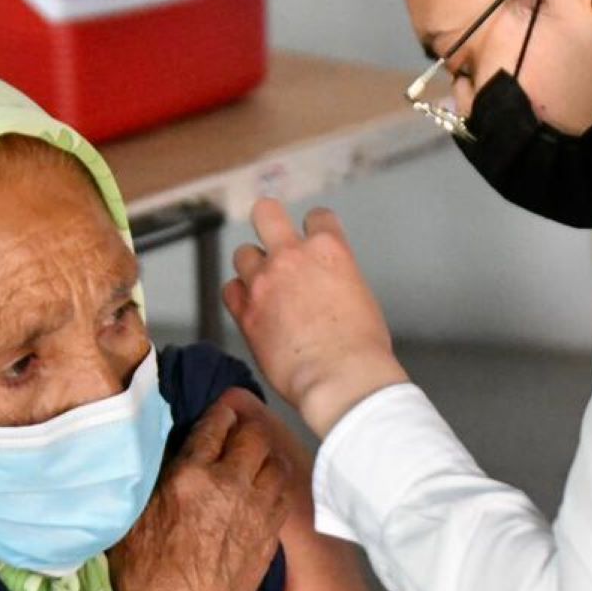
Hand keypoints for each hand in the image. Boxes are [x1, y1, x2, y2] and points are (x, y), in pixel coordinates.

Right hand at [107, 398, 291, 590]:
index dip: (221, 413)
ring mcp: (256, 509)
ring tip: (255, 458)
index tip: (222, 411)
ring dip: (266, 455)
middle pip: (254, 436)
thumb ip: (154, 480)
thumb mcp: (133, 519)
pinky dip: (277, 483)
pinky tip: (266, 487)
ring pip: (276, 462)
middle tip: (240, 431)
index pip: (215, 425)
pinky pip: (284, 493)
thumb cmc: (145, 576)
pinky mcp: (271, 533)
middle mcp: (230, 485)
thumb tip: (165, 456)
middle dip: (248, 427)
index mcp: (190, 475)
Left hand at [223, 198, 409, 436]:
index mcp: (329, 250)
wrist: (340, 378)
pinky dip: (240, 296)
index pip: (317, 218)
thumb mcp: (361, 298)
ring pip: (243, 254)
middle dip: (269, 221)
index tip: (313, 238)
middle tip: (273, 236)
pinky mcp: (246, 312)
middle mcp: (292, 257)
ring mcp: (264, 282)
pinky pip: (230, 290)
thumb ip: (337, 280)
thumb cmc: (360, 348)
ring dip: (253, 267)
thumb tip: (326, 288)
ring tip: (265, 286)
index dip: (316, 228)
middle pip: (266, 213)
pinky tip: (252, 307)